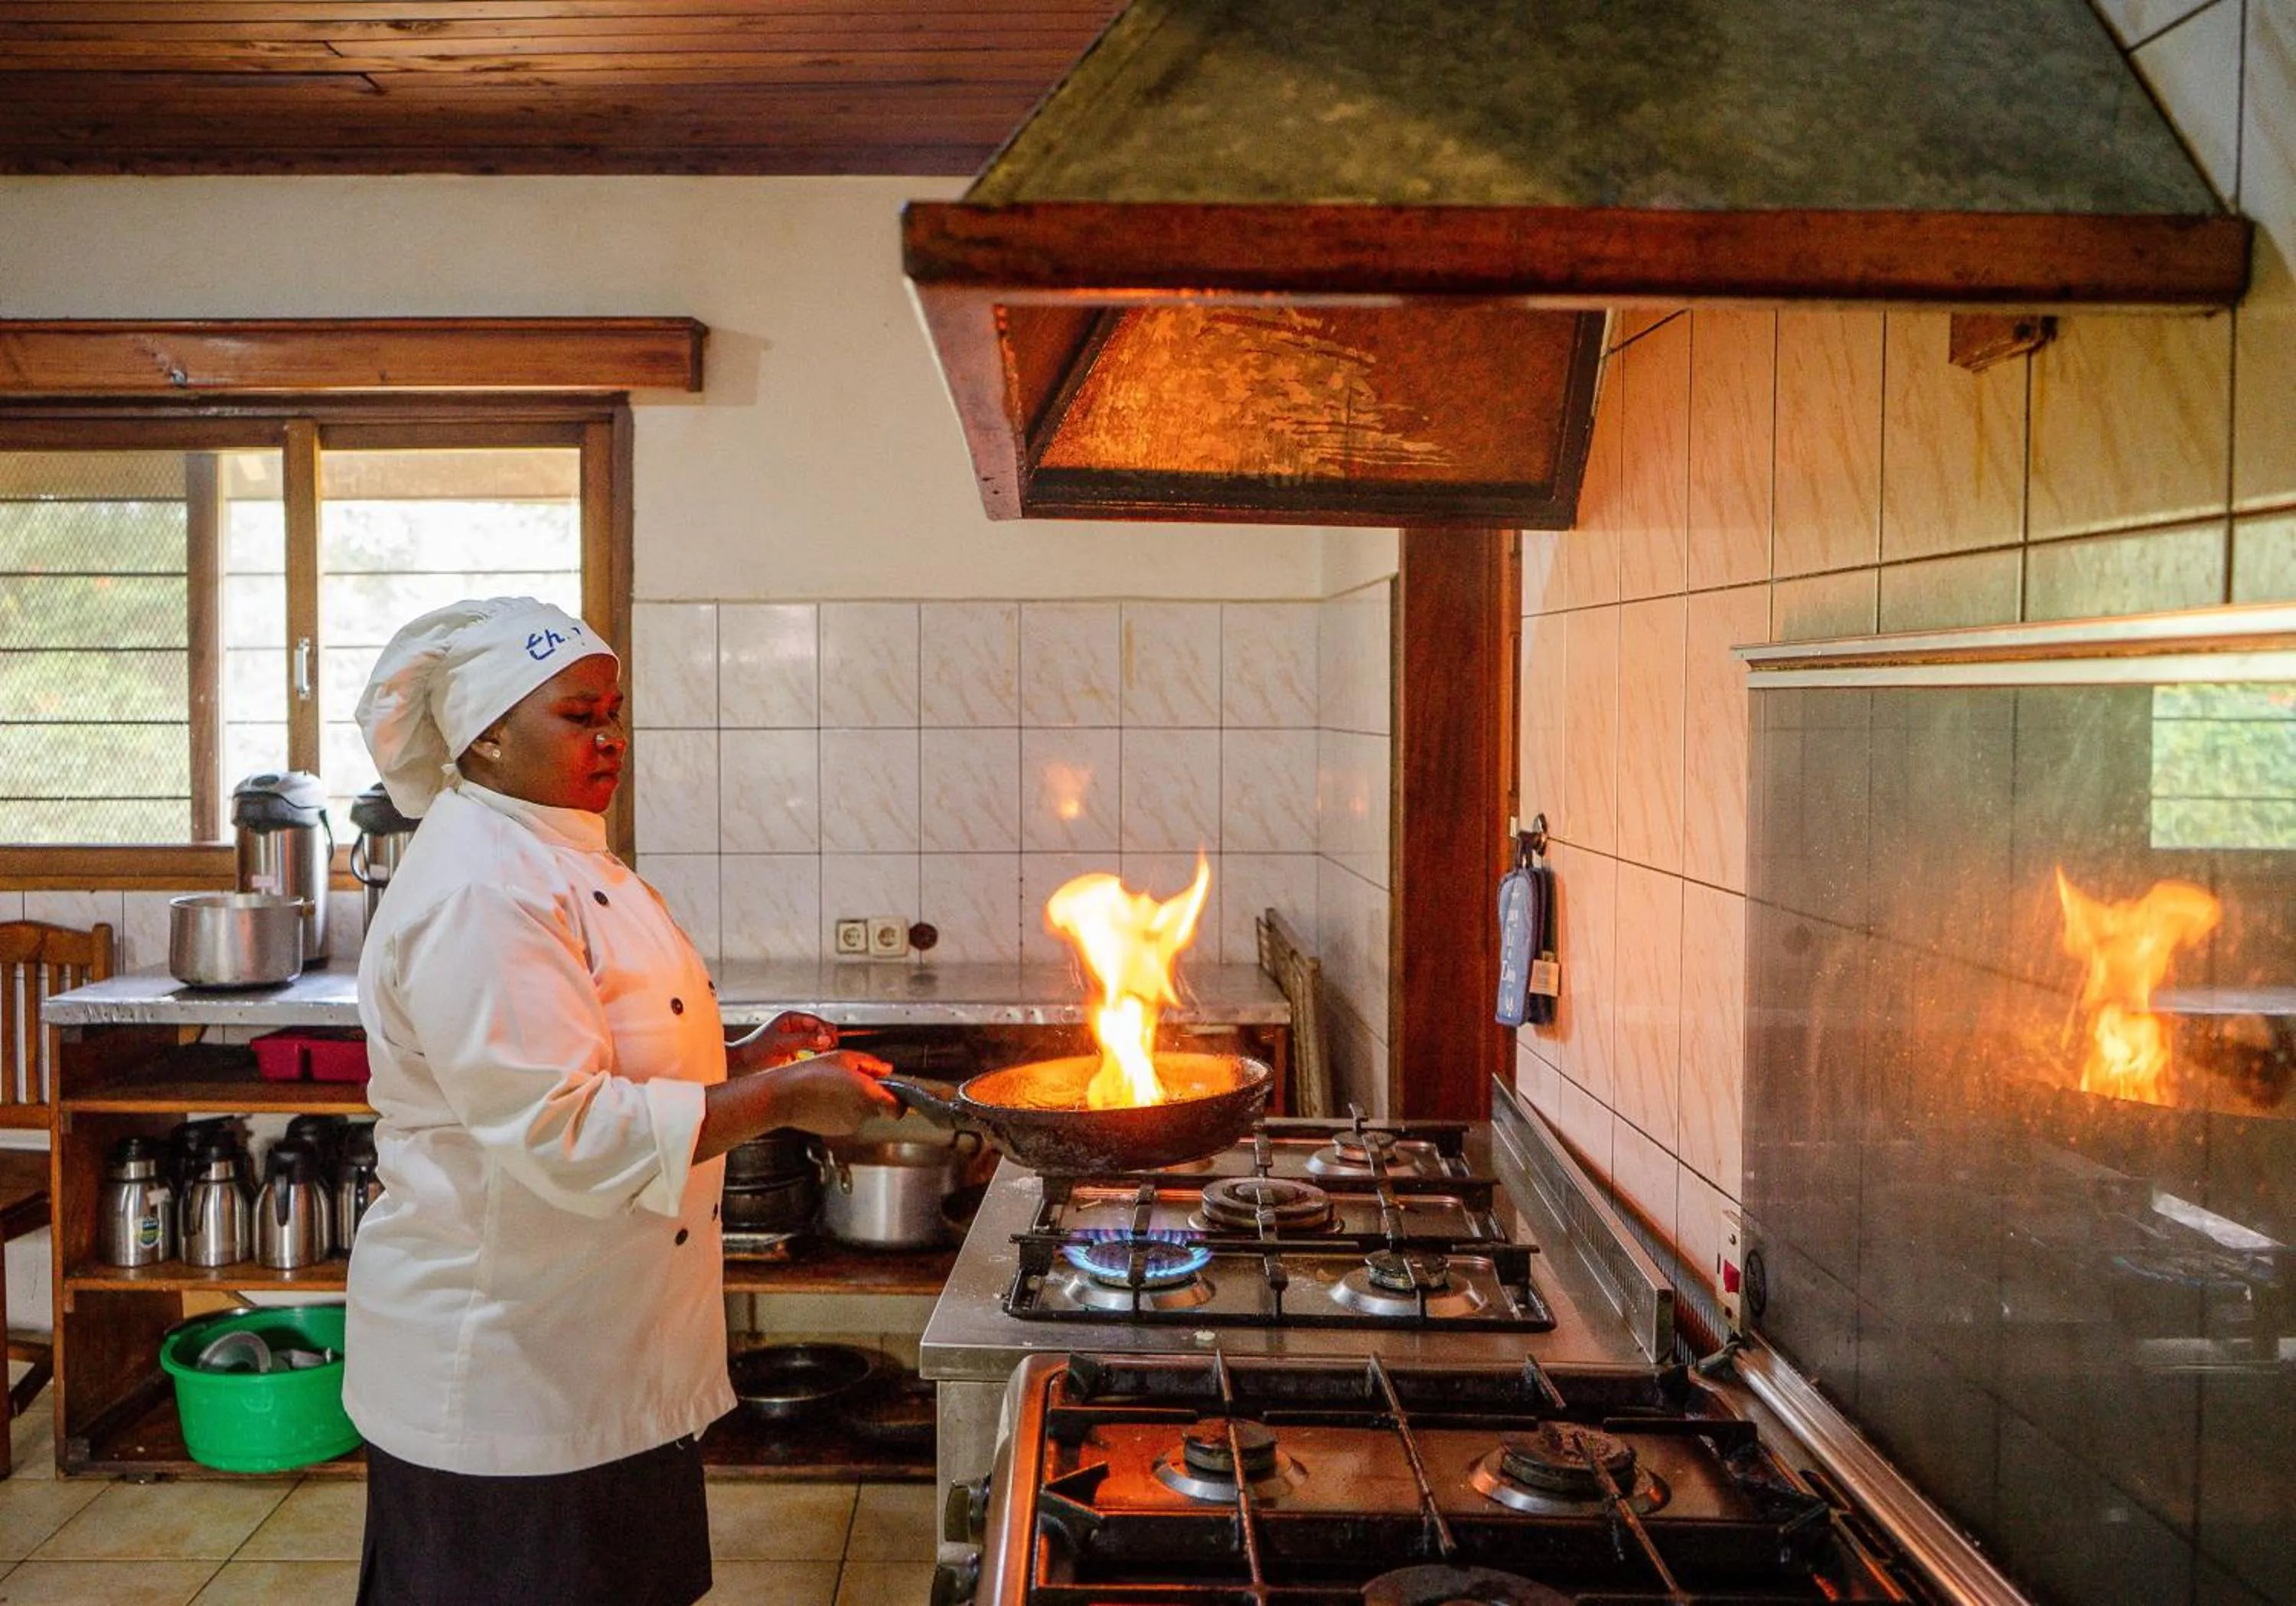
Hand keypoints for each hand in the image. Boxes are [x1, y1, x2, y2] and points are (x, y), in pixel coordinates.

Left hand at [729, 1010, 838, 1073]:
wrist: (740, 1067)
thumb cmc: (756, 1052)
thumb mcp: (780, 1044)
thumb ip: (804, 1040)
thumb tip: (827, 1039)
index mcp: (791, 1019)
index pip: (817, 1022)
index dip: (825, 1032)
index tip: (828, 1045)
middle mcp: (796, 1027)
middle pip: (822, 1030)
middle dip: (827, 1040)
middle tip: (827, 1053)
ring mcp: (796, 1041)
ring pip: (820, 1043)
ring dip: (824, 1050)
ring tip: (822, 1060)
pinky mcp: (796, 1054)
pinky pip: (813, 1054)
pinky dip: (817, 1058)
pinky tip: (816, 1064)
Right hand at [765, 1051, 898, 1136]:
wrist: (784, 1096)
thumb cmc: (810, 1074)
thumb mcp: (844, 1058)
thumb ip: (872, 1065)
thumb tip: (887, 1070)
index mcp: (867, 1093)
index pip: (898, 1108)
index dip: (900, 1101)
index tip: (895, 1094)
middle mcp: (861, 1113)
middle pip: (879, 1106)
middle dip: (872, 1095)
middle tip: (853, 1080)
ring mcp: (849, 1125)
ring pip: (863, 1113)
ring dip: (856, 1102)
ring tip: (835, 1088)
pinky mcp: (837, 1130)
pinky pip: (848, 1119)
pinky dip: (843, 1110)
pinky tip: (828, 1099)